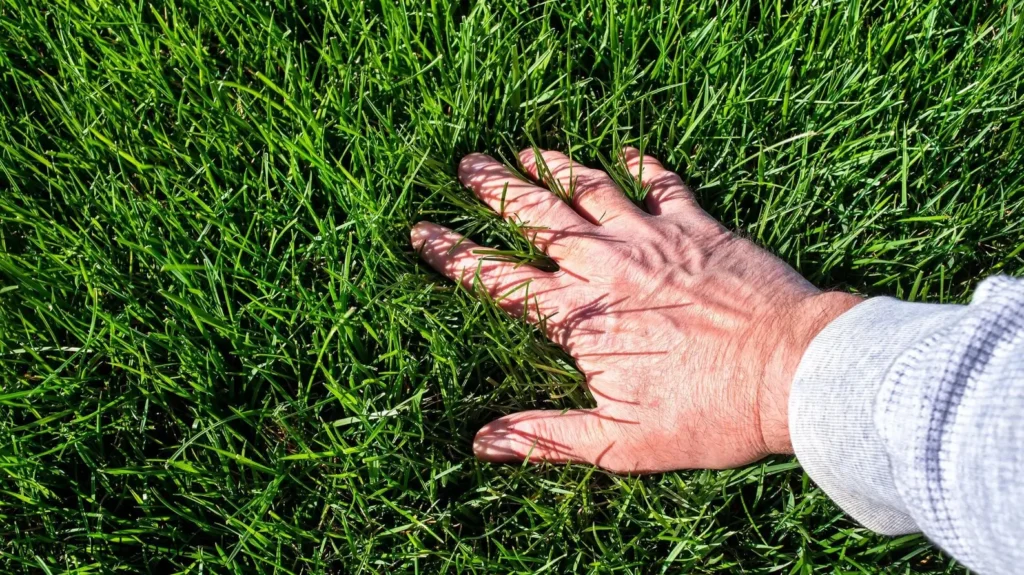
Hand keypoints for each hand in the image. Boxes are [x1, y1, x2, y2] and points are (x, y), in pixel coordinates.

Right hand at [411, 148, 859, 472]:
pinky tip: (630, 151)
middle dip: (496, 190)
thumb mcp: (620, 443)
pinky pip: (664, 183)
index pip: (499, 280)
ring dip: (553, 168)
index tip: (423, 233)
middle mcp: (607, 266)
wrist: (792, 372)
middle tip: (467, 165)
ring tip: (524, 150)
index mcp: (580, 316)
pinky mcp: (699, 226)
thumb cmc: (709, 414)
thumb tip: (483, 442)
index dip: (455, 256)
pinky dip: (644, 165)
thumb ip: (548, 436)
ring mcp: (653, 238)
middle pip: (537, 218)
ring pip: (590, 189)